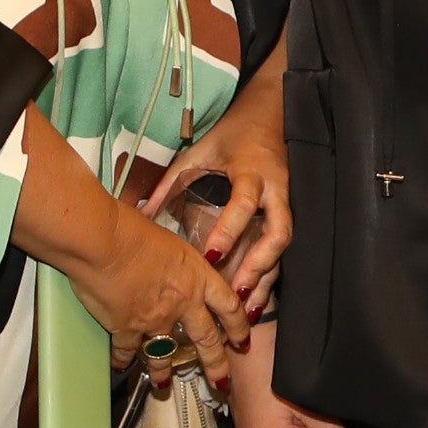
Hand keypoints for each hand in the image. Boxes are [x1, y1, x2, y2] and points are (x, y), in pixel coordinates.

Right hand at [64, 200, 250, 376]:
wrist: (102, 240)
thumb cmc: (132, 229)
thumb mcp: (170, 240)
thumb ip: (178, 260)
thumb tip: (175, 262)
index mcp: (198, 277)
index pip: (229, 306)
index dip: (239, 326)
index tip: (242, 340)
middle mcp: (182, 303)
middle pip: (206, 340)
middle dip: (216, 365)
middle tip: (221, 382)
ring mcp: (154, 320)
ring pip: (164, 354)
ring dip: (163, 372)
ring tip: (163, 384)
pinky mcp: (126, 328)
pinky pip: (127, 351)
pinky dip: (122, 359)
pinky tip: (121, 365)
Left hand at [170, 90, 293, 314]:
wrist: (272, 115)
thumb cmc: (231, 135)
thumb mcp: (198, 152)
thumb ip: (171, 182)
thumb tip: (140, 212)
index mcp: (251, 172)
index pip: (243, 204)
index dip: (229, 231)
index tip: (210, 256)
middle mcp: (275, 190)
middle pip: (277, 232)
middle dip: (258, 265)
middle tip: (235, 292)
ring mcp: (286, 203)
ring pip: (283, 247)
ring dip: (266, 279)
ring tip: (247, 312)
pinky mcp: (287, 213)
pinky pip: (281, 249)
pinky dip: (268, 275)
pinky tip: (254, 301)